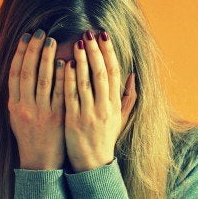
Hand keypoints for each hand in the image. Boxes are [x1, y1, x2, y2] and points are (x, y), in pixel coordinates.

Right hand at [8, 29, 66, 169]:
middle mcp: (25, 107)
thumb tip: (21, 69)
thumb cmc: (29, 136)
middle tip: (41, 32)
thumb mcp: (16, 115)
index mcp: (14, 105)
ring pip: (42, 80)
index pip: (15, 73)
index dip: (20, 53)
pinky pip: (59, 94)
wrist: (40, 162)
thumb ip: (19, 94)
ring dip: (47, 58)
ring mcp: (40, 112)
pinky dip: (61, 77)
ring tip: (52, 41)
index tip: (26, 36)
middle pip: (27, 73)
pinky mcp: (56, 118)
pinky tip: (65, 62)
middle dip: (34, 50)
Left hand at [63, 30, 136, 172]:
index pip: (115, 73)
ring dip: (82, 61)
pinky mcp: (74, 121)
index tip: (103, 36)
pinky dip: (69, 80)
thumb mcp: (120, 118)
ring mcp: (89, 114)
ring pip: (87, 83)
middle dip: (96, 52)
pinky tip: (64, 65)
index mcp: (115, 104)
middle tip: (89, 33)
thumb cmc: (105, 139)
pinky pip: (71, 97)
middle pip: (102, 74)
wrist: (92, 165)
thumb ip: (127, 97)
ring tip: (77, 42)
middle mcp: (104, 107)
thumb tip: (133, 76)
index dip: (110, 53)